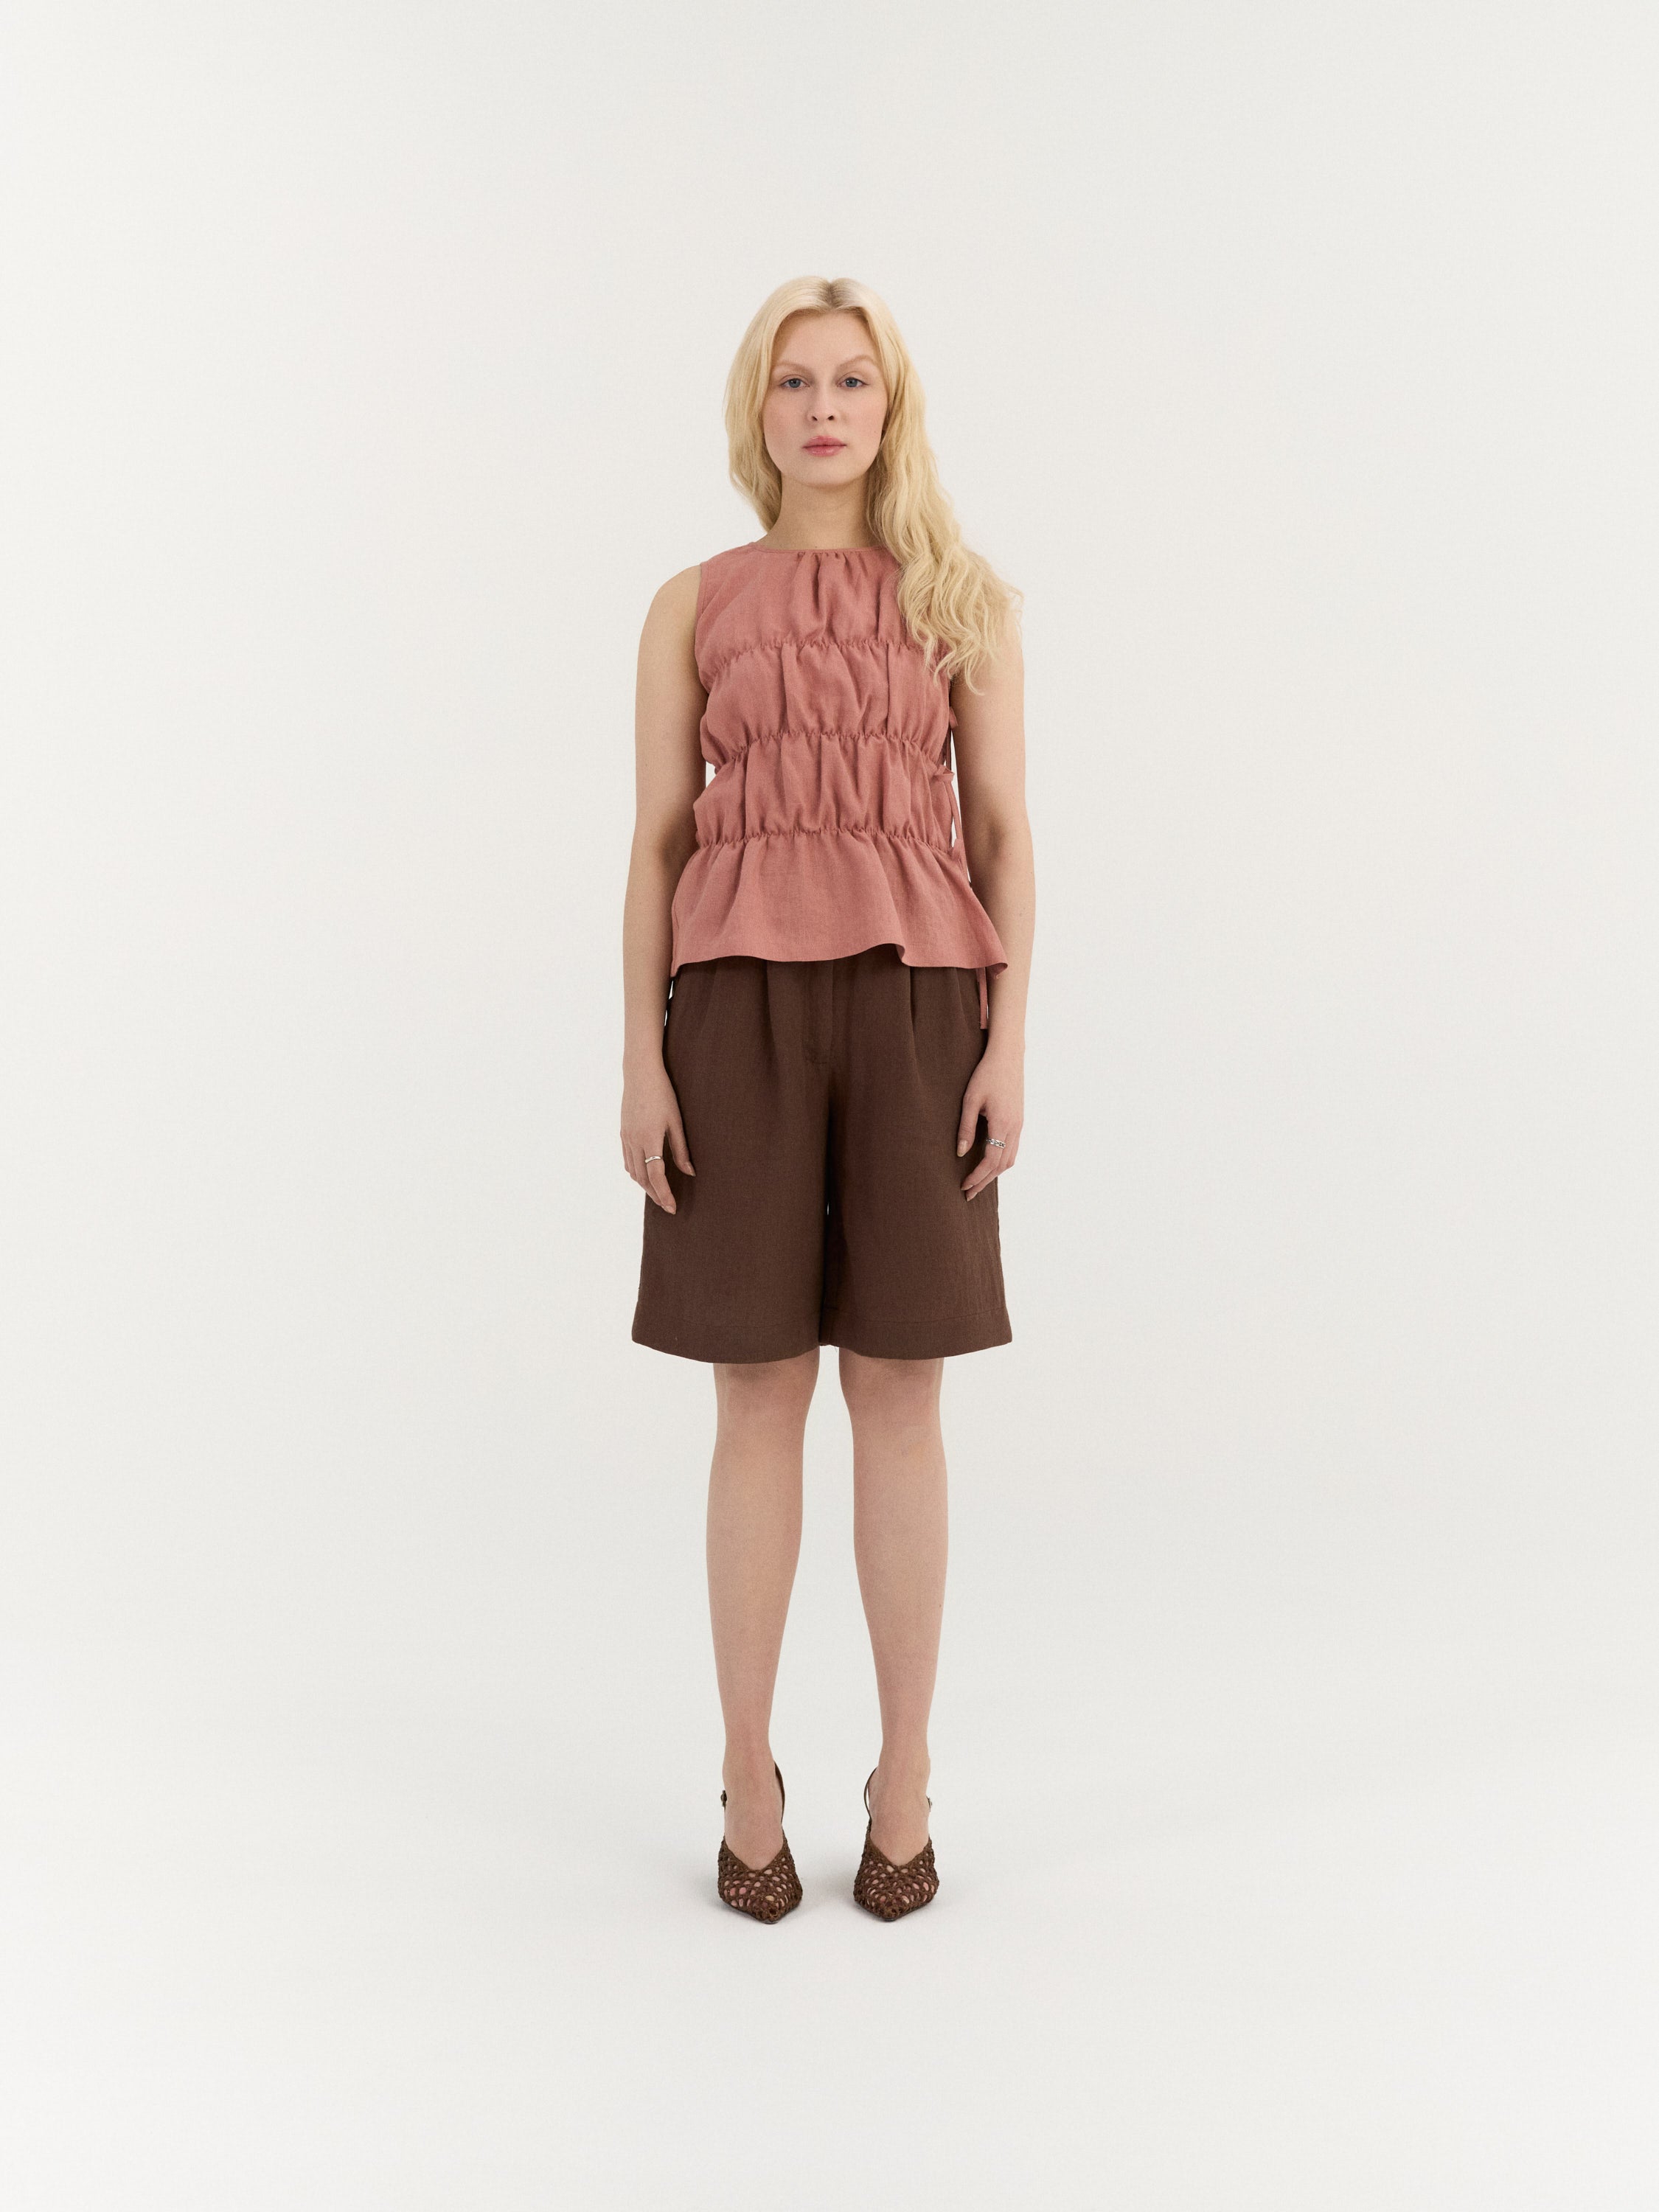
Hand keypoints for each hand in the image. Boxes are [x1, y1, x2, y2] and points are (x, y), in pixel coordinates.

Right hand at [621, 1056, 694, 1212]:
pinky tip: (645, 1176)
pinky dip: (636, 1173)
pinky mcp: (623, 1133)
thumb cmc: (663, 1094)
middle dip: (655, 1195)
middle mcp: (634, 1141)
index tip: (672, 1207)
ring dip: (645, 1186)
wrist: (640, 1074)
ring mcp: (626, 1137)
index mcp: (649, 1138)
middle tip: (668, 1206)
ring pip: (633, 1172)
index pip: (656, 1175)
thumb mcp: (676, 1121)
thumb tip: (690, 1172)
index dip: (664, 1194)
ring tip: (659, 1195)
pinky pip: (628, 1161)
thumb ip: (681, 1149)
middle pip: (642, 1178)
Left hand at [956, 1042, 1022, 1198]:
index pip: (990, 1161)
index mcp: (1002, 1124)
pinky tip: (990, 1164)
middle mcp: (1015, 1128)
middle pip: (1001, 1165)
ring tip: (978, 1182)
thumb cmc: (986, 1074)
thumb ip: (965, 1128)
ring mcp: (1019, 1125)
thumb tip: (960, 1153)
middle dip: (984, 1181)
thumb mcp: (970, 1100)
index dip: (977, 1176)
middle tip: (968, 1194)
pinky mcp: (1019, 1120)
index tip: (963, 1186)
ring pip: (1010, 1159)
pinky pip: (1013, 1149)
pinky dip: (1002, 1162)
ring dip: (994, 1174)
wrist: (1008, 1056)